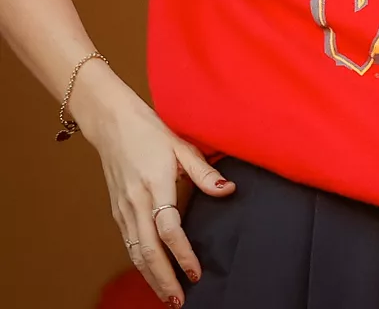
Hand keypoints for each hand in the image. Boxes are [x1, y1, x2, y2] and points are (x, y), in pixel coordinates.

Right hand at [70, 62, 235, 306]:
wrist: (112, 124)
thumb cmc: (151, 132)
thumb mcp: (182, 145)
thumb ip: (205, 172)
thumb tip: (228, 190)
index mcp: (155, 185)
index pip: (169, 229)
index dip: (182, 253)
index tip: (196, 271)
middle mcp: (135, 202)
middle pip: (147, 250)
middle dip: (163, 278)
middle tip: (179, 300)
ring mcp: (123, 208)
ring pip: (134, 251)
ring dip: (150, 276)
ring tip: (167, 296)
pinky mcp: (117, 210)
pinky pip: (128, 243)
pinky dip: (139, 263)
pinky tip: (151, 274)